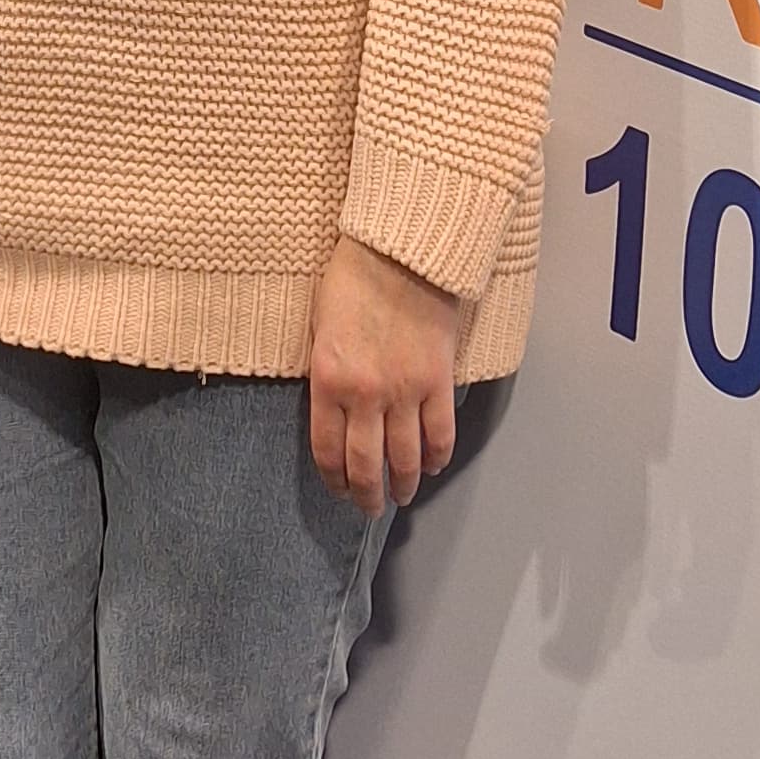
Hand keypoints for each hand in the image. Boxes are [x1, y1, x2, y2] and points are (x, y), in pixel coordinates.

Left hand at [307, 235, 463, 515]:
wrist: (400, 250)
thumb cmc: (352, 278)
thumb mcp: (319, 324)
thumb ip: (324, 370)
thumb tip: (332, 406)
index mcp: (328, 380)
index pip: (328, 450)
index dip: (334, 479)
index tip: (339, 490)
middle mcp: (365, 395)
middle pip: (366, 466)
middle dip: (367, 495)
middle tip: (370, 508)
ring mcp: (405, 390)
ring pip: (405, 458)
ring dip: (405, 484)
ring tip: (404, 494)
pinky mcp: (438, 380)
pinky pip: (440, 433)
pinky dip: (438, 456)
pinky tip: (433, 464)